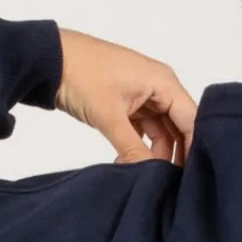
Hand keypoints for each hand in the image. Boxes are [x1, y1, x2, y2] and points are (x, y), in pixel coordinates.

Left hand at [55, 29, 196, 164]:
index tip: (190, 176)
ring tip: (142, 175)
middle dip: (175, 154)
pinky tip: (129, 163)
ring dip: (154, 153)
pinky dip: (139, 147)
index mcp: (163, 81)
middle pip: (180, 128)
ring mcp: (144, 95)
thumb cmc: (81, 75)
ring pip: (162, 131)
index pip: (192, 120)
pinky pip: (145, 130)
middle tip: (166, 182)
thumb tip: (150, 176)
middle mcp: (159, 87)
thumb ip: (133, 148)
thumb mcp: (109, 116)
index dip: (195, 148)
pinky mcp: (129, 104)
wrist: (47, 60)